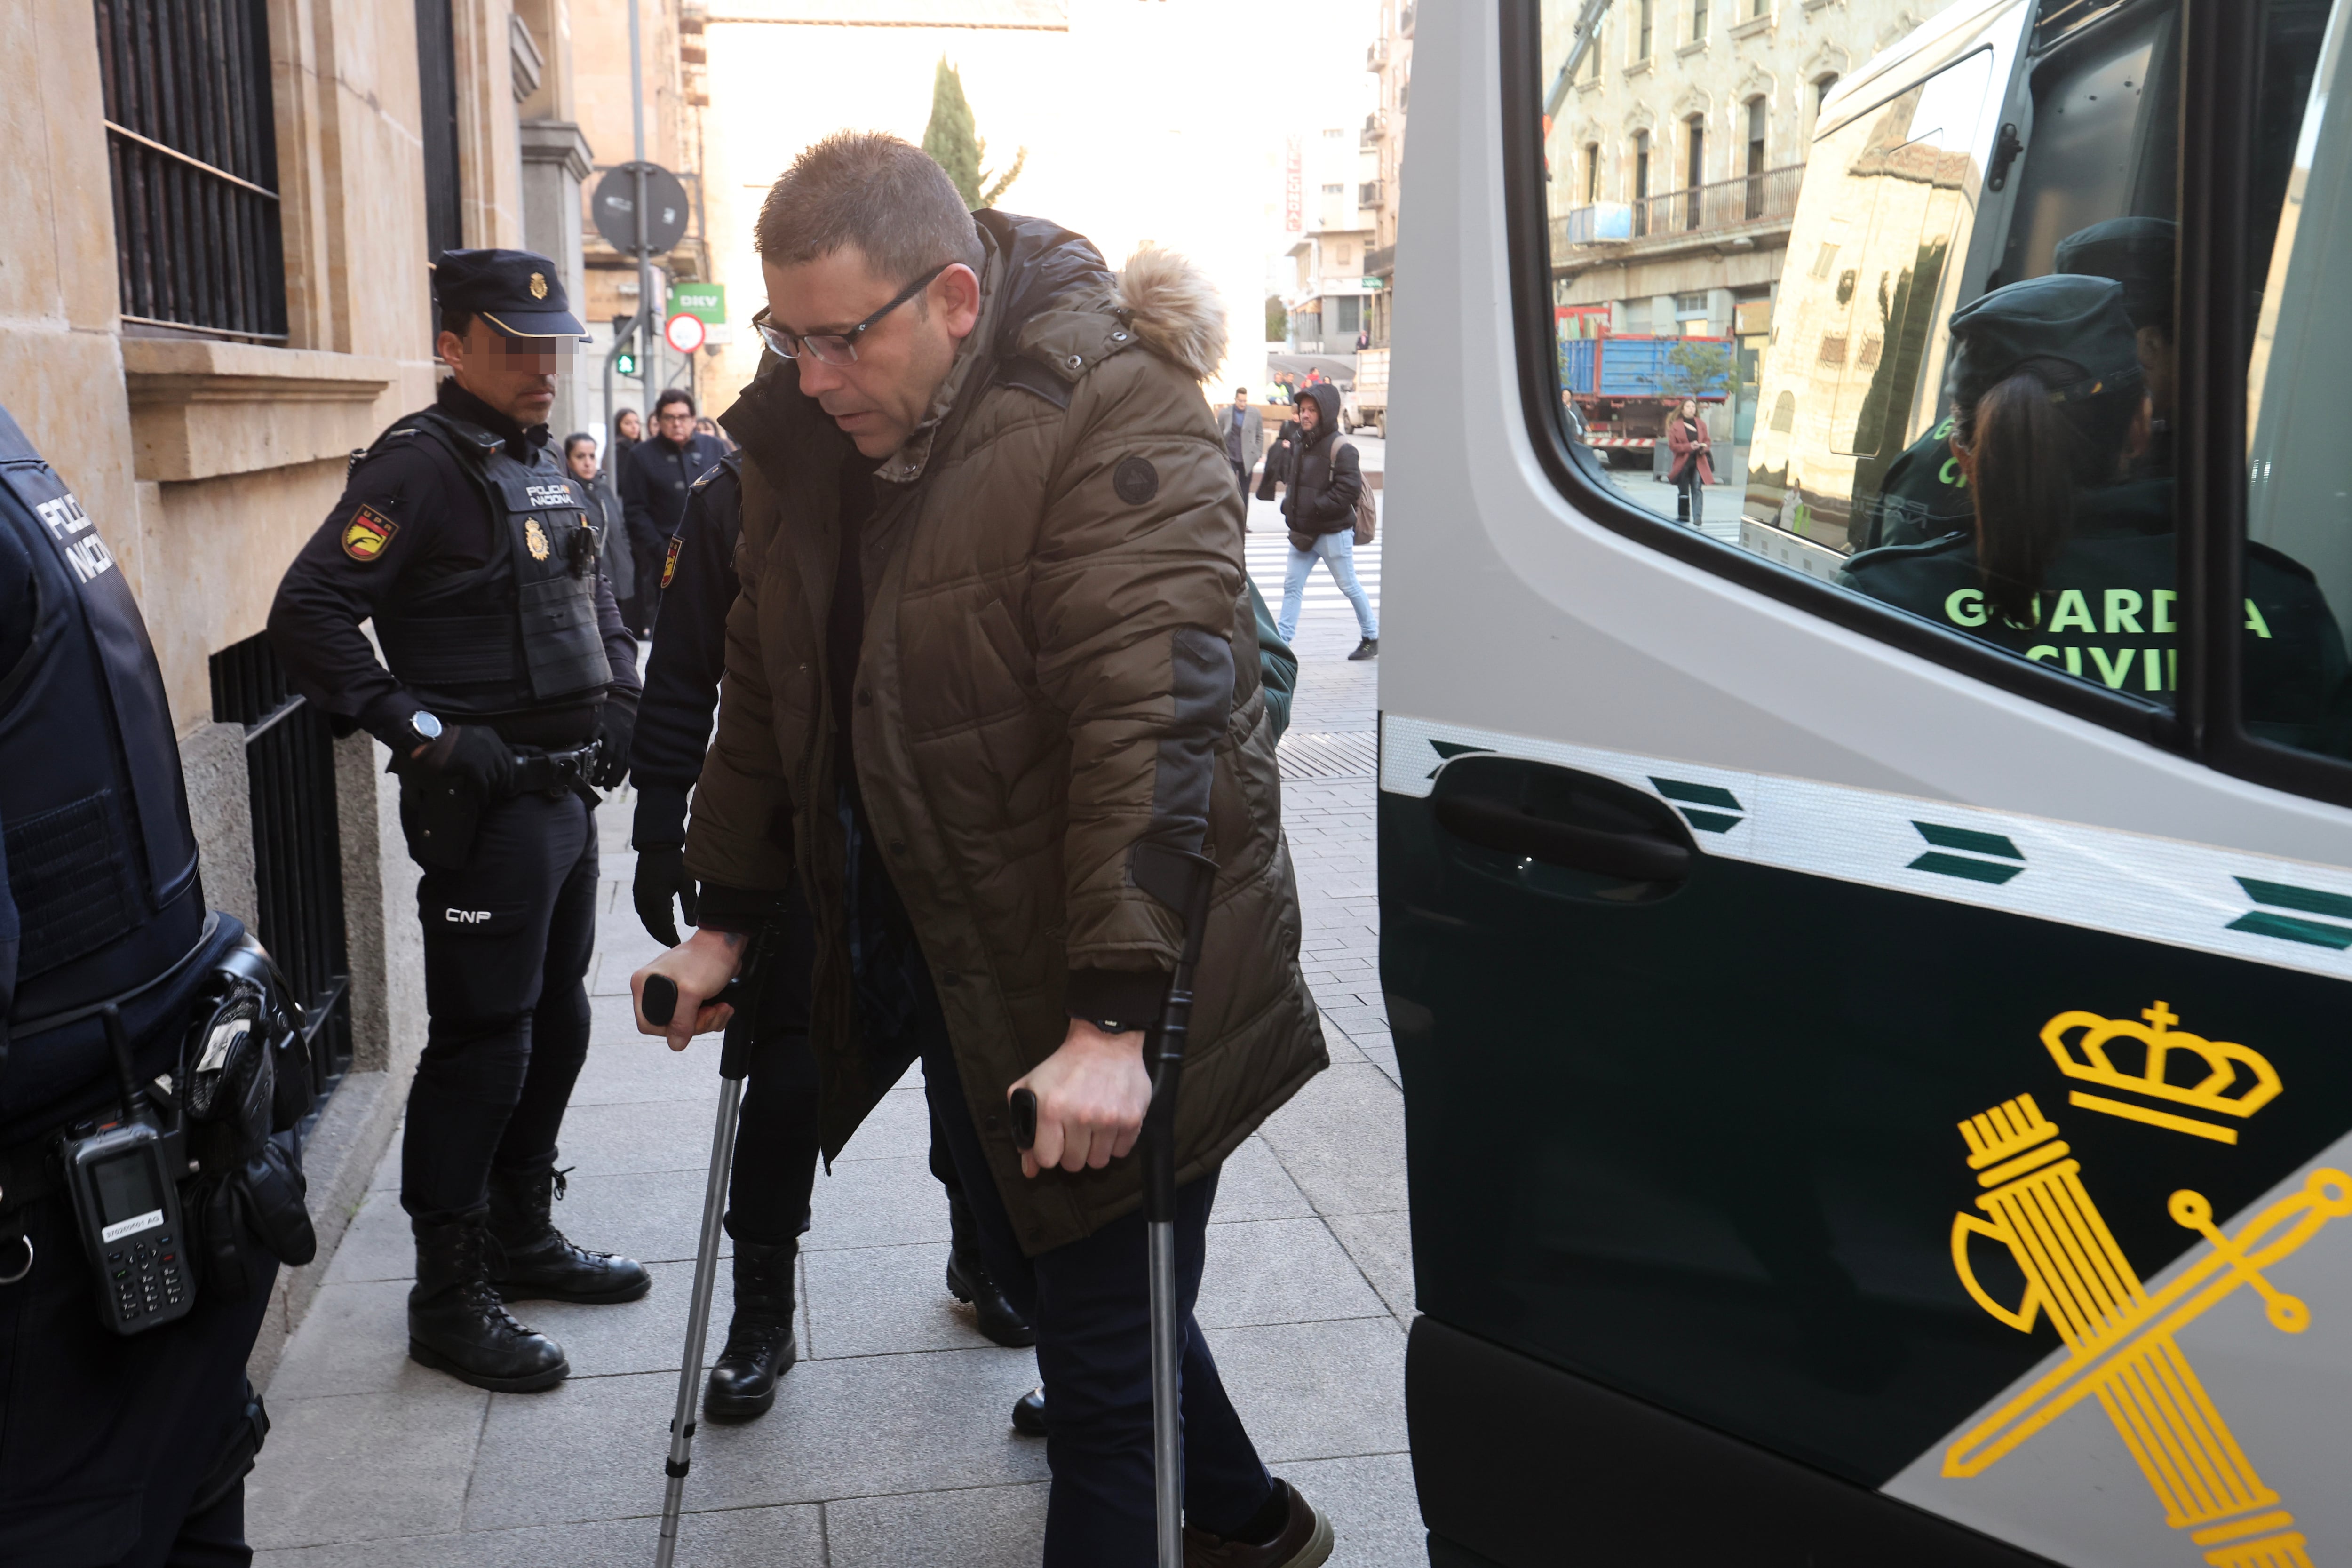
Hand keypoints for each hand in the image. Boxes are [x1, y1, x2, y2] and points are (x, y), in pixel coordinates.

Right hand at [405, 724, 512, 796]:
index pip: (507, 756)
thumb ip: (480, 746)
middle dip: (504, 783)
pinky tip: (482, 802)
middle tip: (501, 794)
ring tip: (489, 799)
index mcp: (489, 734)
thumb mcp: (467, 737)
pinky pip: (484, 785)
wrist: (427, 739)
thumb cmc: (443, 739)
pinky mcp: (474, 766)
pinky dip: (484, 795)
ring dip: (493, 791)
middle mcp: (490, 744)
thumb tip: (491, 762)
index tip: (508, 783)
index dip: (509, 772)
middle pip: (504, 769)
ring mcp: (483, 755)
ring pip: (495, 779)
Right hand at [590, 697, 635, 788]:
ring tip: (594, 778)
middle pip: (618, 760)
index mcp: (629, 745)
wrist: (622, 705)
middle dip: (611, 775)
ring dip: (601, 766)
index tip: (613, 786)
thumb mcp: (627, 742)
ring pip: (608, 751)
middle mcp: (622, 739)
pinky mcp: (601, 724)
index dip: (620, 776)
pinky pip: (596, 734)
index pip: (626, 763)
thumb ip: (623, 757)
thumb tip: (616, 780)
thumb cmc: (622, 729)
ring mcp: (611, 731)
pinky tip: (585, 753)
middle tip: (602, 787)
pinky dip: (591, 742)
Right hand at [631, 928, 744, 1052]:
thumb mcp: (692, 991)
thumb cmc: (706, 957)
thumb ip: (682, 1020)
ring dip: (708, 1021)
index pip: (647, 1023)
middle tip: (711, 1012)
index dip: (669, 1030)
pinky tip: (721, 1006)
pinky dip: (712, 1016)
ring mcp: (672, 993)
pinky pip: (697, 1018)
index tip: (688, 1022)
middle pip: (670, 1027)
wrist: (726, 945)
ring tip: (720, 1007)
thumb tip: (675, 1043)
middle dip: (696, 1024)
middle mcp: (654, 989)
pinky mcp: (688, 996)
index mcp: (645, 985)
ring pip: (686, 1024)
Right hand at [632, 844, 697, 946]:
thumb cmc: (674, 863)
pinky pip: (645, 914)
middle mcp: (645, 902)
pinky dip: (653, 921)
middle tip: (674, 945)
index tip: (679, 946)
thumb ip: (689, 904)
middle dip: (664, 938)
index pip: (664, 927)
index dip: (671, 938)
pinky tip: (664, 922)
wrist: (656, 846)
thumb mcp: (686, 882)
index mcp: (657, 900)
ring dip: (657, 931)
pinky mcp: (638, 894)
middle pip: (653, 928)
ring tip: (669, 937)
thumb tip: (692, 925)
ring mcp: (639, 899)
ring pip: (648, 922)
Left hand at [1008, 1021, 1151, 1177]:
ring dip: (1094, 1149)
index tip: (1053, 1140)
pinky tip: (1109, 1124)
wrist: (1105, 1042)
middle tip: (1074, 1132)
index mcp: (1051, 1109)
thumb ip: (1024, 1128)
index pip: (1047, 1159)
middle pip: (1074, 1164)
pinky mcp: (1132, 1119)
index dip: (1048, 1151)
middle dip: (1071, 1151)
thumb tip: (1029, 1169)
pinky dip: (1115, 1143)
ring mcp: (1109, 1119)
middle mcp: (1080, 1116)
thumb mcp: (1032, 1088)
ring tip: (1092, 1127)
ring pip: (1098, 1161)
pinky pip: (1121, 1152)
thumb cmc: (1065, 1066)